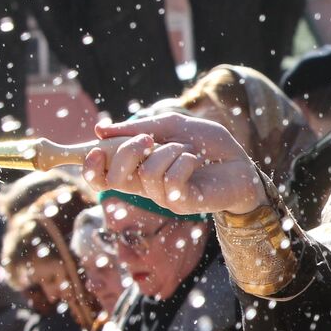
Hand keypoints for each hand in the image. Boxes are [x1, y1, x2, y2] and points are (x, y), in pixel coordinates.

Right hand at [83, 111, 267, 215]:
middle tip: (149, 139)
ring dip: (169, 152)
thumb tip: (100, 130)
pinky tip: (195, 159)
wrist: (241, 163)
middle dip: (127, 152)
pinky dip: (183, 161)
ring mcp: (162, 197)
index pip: (100, 176)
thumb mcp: (173, 126)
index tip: (94, 148)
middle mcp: (145, 185)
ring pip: (146, 174)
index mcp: (137, 167)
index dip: (89, 166)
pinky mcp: (182, 204)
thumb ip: (140, 128)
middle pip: (112, 178)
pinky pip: (170, 181)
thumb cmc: (208, 145)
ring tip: (187, 149)